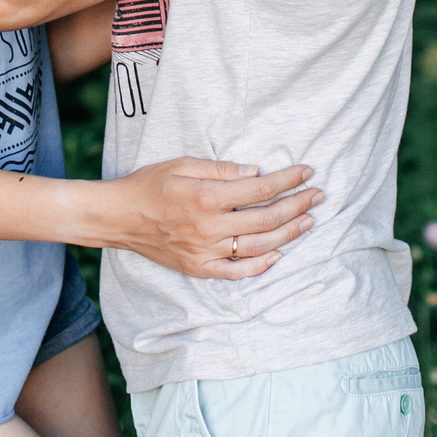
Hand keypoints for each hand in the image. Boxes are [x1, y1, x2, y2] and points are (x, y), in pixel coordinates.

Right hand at [101, 159, 322, 279]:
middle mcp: (210, 227)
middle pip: (267, 219)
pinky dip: (260, 267)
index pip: (261, 190)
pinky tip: (278, 256)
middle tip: (318, 196)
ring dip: (288, 234)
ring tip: (308, 222)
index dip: (289, 180)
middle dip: (298, 206)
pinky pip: (235, 272)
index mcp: (207, 197)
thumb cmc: (149, 184)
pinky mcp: (198, 268)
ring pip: (258, 247)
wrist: (118, 217)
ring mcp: (205, 251)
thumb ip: (221, 169)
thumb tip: (256, 172)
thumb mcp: (182, 164)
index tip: (307, 172)